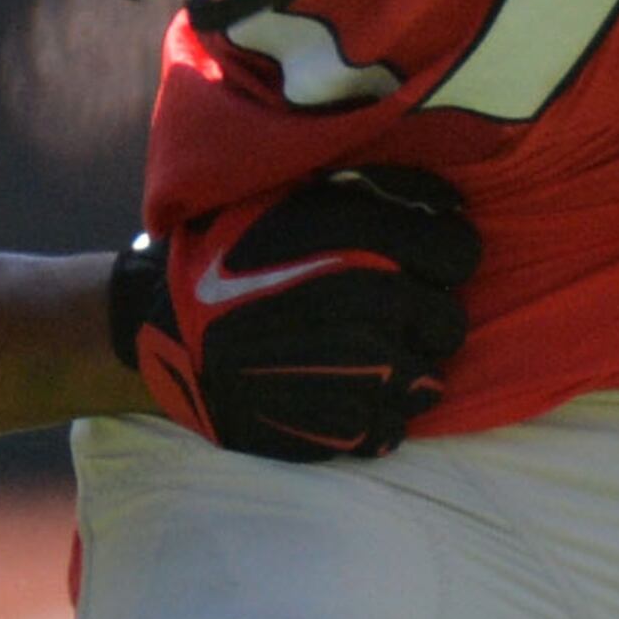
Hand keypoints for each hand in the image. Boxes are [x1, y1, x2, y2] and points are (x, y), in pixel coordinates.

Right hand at [110, 166, 481, 459]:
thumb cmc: (229, 251)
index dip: (446, 252)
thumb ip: (375, 190)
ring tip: (363, 355)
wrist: (157, 327)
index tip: (420, 259)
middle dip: (427, 315)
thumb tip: (451, 201)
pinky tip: (343, 392)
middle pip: (450, 322)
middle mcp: (369, 303)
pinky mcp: (335, 429)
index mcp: (361, 237)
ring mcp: (357, 372)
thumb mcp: (292, 192)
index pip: (461, 251)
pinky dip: (377, 414)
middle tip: (390, 312)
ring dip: (406, 367)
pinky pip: (391, 428)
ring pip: (428, 381)